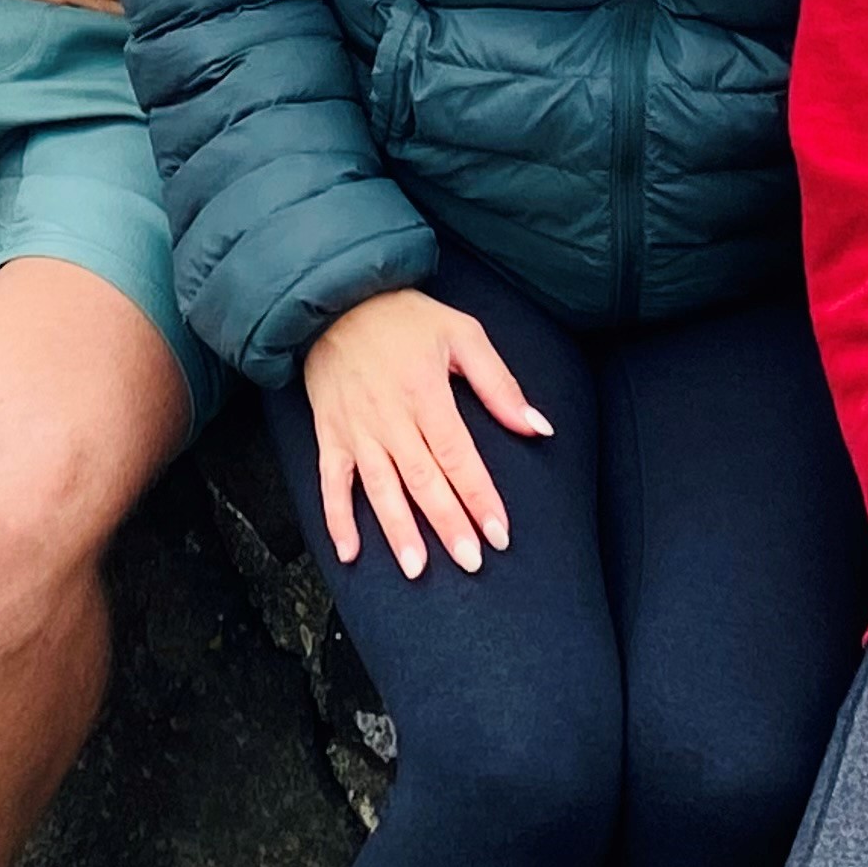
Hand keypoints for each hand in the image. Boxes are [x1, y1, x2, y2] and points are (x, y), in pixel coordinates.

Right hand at [300, 287, 554, 580]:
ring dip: (398, 531)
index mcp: (426, 394)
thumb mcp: (461, 333)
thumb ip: (499, 383)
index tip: (499, 534)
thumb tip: (537, 426)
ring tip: (416, 569)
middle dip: (448, 525)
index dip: (479, 497)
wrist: (335, 297)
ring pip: (380, 489)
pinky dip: (337, 519)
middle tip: (470, 562)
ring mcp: (356, 429)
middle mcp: (390, 418)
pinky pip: (331, 482)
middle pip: (423, 480)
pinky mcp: (330, 433)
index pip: (458, 456)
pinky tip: (350, 553)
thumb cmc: (404, 316)